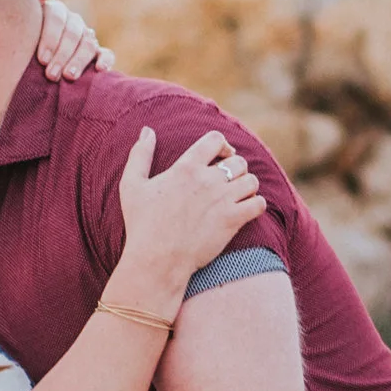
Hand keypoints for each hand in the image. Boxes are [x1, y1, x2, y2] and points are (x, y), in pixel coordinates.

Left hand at [30, 0, 111, 81]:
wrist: (30, 66)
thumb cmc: (23, 43)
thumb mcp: (24, 21)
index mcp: (55, 11)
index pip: (56, 18)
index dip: (49, 38)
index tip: (41, 59)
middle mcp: (73, 22)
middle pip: (73, 34)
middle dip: (62, 55)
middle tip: (52, 75)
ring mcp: (86, 37)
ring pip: (88, 44)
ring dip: (79, 60)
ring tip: (69, 77)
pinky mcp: (97, 54)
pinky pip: (106, 53)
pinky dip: (106, 60)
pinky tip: (100, 69)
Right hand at [115, 124, 265, 299]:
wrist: (157, 260)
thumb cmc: (141, 224)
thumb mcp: (131, 185)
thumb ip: (140, 154)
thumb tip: (147, 130)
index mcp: (186, 167)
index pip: (216, 139)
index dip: (223, 145)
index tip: (221, 155)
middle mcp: (207, 180)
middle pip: (239, 161)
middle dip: (237, 168)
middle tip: (230, 180)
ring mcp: (222, 200)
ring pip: (252, 181)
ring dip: (247, 187)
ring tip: (238, 196)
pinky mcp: (232, 221)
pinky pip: (259, 204)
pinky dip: (256, 205)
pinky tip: (246, 211)